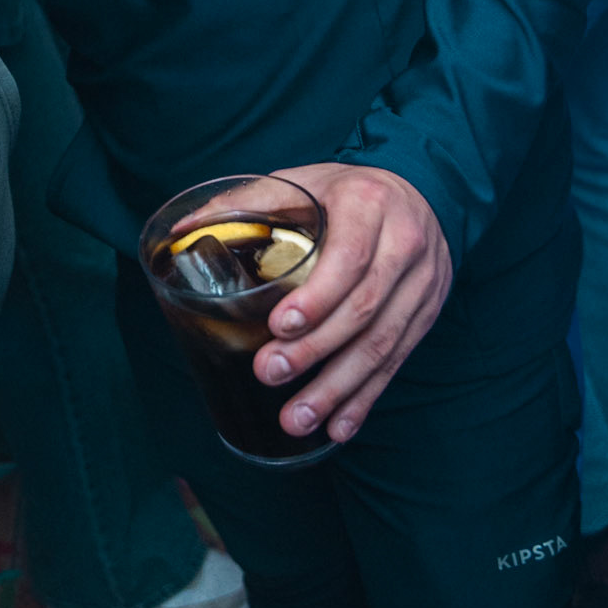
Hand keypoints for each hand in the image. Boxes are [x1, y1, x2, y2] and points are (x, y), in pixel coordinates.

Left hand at [252, 164, 451, 441]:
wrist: (420, 192)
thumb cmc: (346, 191)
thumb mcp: (301, 181)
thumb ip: (246, 203)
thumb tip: (181, 230)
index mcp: (369, 206)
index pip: (350, 257)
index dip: (318, 297)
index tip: (279, 327)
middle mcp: (405, 245)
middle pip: (364, 308)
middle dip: (316, 350)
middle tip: (271, 374)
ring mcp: (422, 284)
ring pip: (383, 343)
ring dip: (339, 388)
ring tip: (299, 419)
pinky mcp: (425, 314)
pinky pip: (397, 361)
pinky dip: (367, 397)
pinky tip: (340, 426)